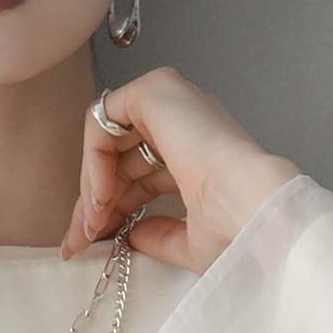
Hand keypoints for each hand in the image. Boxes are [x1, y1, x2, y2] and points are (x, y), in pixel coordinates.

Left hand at [55, 67, 300, 275]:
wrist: (253, 210)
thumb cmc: (236, 229)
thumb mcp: (191, 241)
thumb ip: (159, 235)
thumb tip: (133, 235)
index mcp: (197, 152)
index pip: (137, 174)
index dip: (109, 208)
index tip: (88, 242)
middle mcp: (184, 122)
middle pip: (117, 156)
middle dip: (93, 201)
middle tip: (79, 240)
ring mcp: (171, 101)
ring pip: (105, 135)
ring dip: (91, 183)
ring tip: (94, 224)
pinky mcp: (156, 90)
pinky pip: (103, 117)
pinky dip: (93, 157)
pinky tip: (101, 195)